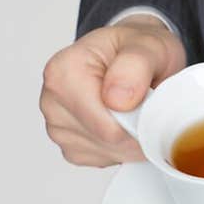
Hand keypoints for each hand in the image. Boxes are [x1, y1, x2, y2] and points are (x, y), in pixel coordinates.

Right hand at [39, 15, 187, 165]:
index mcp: (63, 71)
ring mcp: (58, 127)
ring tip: (133, 107)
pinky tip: (123, 119)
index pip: (107, 125)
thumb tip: (117, 99)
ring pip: (107, 152)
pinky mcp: (69, 145)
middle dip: (135, 130)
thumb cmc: (136, 47)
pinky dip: (121, 146)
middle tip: (147, 102)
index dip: (139, 120)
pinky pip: (103, 158)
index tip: (151, 99)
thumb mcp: (148, 44)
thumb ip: (135, 65)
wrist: (131, 53)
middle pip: (107, 141)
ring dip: (130, 138)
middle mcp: (53, 101)